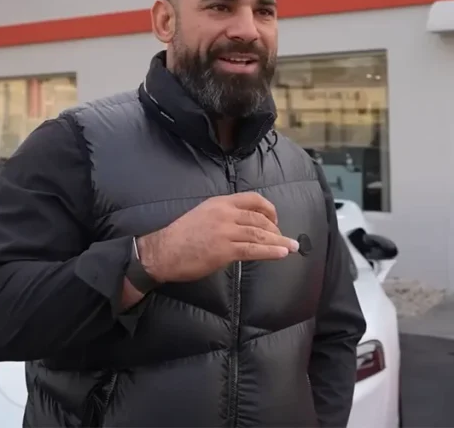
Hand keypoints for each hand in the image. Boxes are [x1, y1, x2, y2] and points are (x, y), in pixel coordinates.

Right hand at [136, 193, 298, 282]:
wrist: (162, 251)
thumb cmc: (180, 236)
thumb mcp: (203, 214)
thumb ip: (223, 216)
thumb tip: (243, 226)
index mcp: (220, 203)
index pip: (252, 199)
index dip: (269, 209)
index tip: (276, 219)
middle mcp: (225, 213)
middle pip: (259, 218)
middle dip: (276, 229)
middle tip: (284, 239)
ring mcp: (225, 231)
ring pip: (259, 234)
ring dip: (278, 241)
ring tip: (291, 247)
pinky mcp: (224, 250)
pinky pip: (253, 249)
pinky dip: (270, 251)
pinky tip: (281, 253)